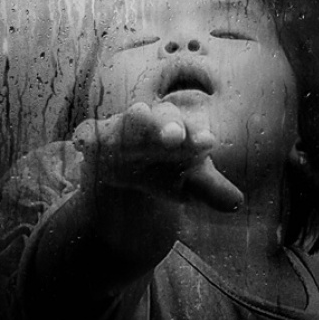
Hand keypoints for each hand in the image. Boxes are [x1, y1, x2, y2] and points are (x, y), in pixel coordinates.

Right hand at [73, 102, 243, 211]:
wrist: (128, 171)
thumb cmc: (166, 171)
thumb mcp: (188, 184)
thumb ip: (211, 191)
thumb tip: (236, 203)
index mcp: (180, 130)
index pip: (191, 128)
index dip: (197, 135)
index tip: (207, 143)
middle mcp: (152, 122)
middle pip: (161, 117)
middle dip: (167, 124)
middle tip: (175, 135)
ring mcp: (121, 128)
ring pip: (126, 120)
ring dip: (132, 122)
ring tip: (138, 116)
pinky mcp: (94, 139)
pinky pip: (88, 133)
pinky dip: (85, 136)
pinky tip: (82, 143)